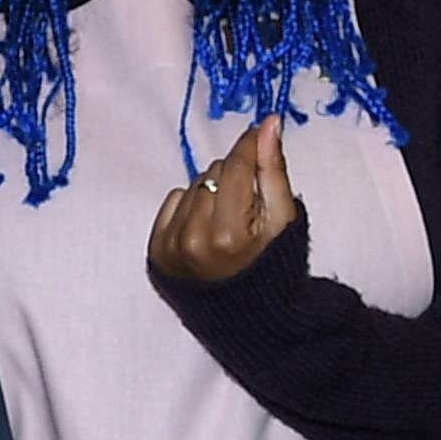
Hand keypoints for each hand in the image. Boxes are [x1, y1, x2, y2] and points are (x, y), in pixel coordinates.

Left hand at [147, 116, 296, 286]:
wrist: (246, 316)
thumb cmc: (272, 266)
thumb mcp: (283, 221)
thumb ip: (273, 170)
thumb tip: (268, 123)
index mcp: (230, 234)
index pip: (235, 166)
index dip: (249, 145)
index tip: (258, 132)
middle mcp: (195, 239)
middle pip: (214, 173)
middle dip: (234, 178)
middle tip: (247, 204)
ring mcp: (172, 245)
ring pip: (193, 184)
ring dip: (212, 192)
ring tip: (227, 220)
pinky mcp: (156, 249)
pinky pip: (173, 200)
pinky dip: (190, 207)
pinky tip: (206, 227)